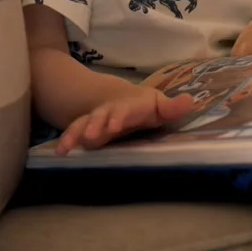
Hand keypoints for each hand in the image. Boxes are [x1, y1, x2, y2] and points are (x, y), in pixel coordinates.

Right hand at [55, 87, 193, 153]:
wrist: (118, 98)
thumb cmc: (143, 106)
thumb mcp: (158, 105)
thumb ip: (172, 107)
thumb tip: (191, 100)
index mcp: (129, 106)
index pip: (125, 110)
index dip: (120, 116)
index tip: (115, 125)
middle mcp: (110, 112)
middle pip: (102, 115)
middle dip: (96, 124)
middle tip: (91, 136)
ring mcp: (96, 120)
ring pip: (84, 123)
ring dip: (77, 133)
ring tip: (69, 145)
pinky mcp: (86, 130)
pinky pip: (74, 133)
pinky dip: (67, 141)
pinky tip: (60, 153)